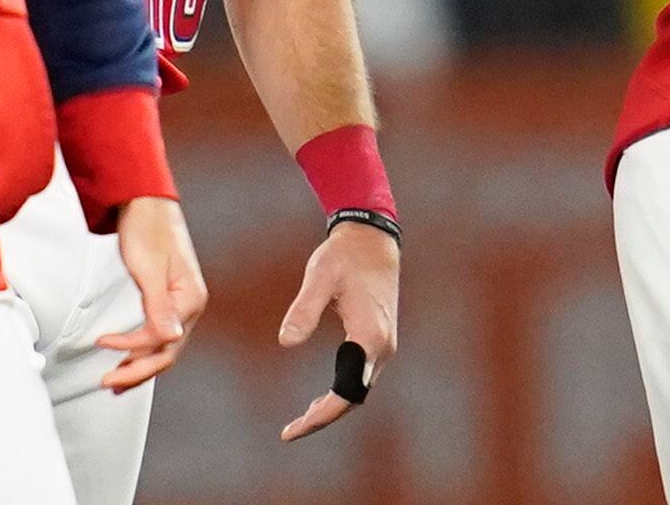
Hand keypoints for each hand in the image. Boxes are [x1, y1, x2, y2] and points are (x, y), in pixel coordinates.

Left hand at [98, 197, 207, 391]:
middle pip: (167, 351)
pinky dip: (141, 349)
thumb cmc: (147, 229)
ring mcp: (180, 303)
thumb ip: (159, 307)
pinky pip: (157, 334)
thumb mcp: (149, 269)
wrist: (143, 202)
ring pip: (163, 346)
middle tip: (108, 384)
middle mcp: (190, 304)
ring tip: (115, 381)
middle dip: (138, 371)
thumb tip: (170, 339)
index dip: (132, 348)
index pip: (163, 340)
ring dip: (140, 365)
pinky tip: (128, 358)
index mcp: (191, 298)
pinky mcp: (167, 299)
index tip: (103, 343)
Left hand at [277, 220, 401, 440]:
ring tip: (301, 420)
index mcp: (369, 337)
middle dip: (324, 417)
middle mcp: (382, 346)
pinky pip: (361, 376)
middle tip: (290, 431)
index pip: (346, 393)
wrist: (374, 238)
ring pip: (359, 388)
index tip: (293, 430)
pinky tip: (321, 396)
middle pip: (354, 397)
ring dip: (333, 406)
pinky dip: (341, 391)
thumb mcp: (320, 277)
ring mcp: (384, 343)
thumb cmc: (344, 255)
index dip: (321, 416)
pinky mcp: (380, 338)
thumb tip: (285, 342)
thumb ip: (304, 310)